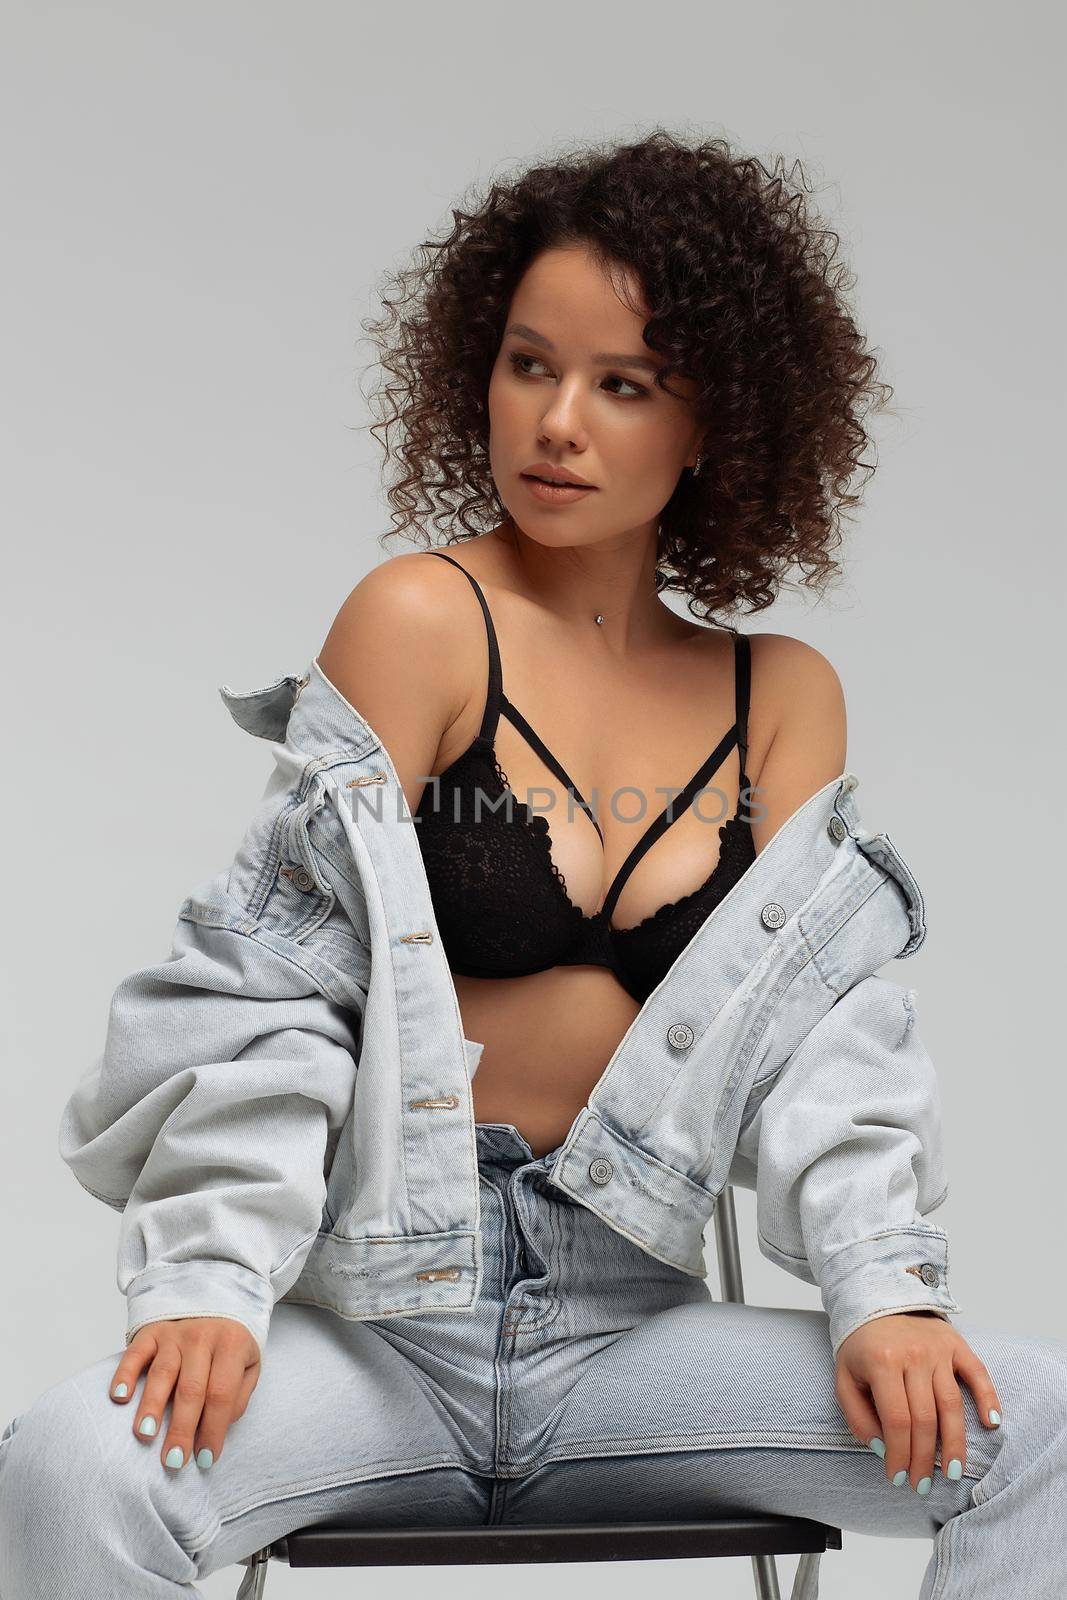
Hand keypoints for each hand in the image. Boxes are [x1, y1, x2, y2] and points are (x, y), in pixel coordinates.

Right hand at [109, 1318, 260, 1470]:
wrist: (216, 1296)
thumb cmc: (231, 1342)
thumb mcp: (248, 1364)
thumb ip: (238, 1396)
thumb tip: (217, 1430)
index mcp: (232, 1345)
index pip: (222, 1394)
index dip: (214, 1429)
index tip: (205, 1459)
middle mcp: (202, 1337)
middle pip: (191, 1389)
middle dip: (181, 1428)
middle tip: (173, 1460)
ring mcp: (175, 1333)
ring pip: (163, 1373)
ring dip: (151, 1406)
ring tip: (145, 1434)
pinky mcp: (151, 1332)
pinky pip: (136, 1353)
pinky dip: (125, 1374)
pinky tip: (119, 1397)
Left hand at [835, 1312, 1001, 1492]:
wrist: (876, 1298)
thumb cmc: (860, 1346)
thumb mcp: (844, 1378)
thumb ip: (857, 1416)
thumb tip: (883, 1449)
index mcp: (881, 1363)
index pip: (897, 1421)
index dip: (899, 1455)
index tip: (897, 1478)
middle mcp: (913, 1355)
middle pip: (925, 1419)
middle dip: (923, 1459)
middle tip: (922, 1485)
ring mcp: (938, 1349)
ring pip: (952, 1404)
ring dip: (954, 1443)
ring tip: (952, 1472)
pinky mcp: (956, 1343)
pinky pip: (978, 1373)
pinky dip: (988, 1398)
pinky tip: (991, 1423)